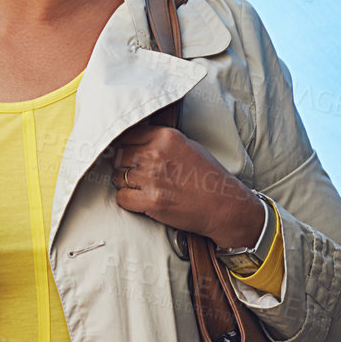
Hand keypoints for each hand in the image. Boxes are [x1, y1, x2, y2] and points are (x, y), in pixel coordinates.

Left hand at [109, 124, 264, 249]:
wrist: (224, 206)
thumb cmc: (207, 177)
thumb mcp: (186, 145)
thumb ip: (159, 140)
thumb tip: (132, 139)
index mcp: (165, 136)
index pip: (126, 135)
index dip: (124, 146)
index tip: (127, 154)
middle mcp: (156, 153)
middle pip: (118, 156)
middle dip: (124, 166)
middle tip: (135, 174)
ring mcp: (153, 177)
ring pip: (117, 177)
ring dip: (124, 184)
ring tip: (142, 188)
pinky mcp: (152, 200)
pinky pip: (122, 198)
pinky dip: (127, 201)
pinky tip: (140, 200)